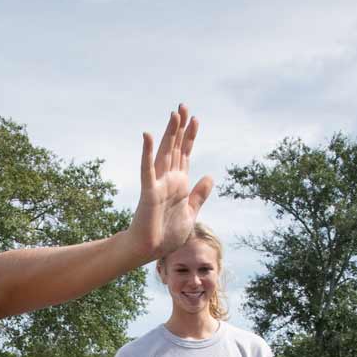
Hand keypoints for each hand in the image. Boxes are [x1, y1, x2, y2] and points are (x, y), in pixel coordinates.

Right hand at [128, 105, 213, 259]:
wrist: (150, 250)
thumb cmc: (167, 234)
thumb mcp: (190, 213)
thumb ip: (199, 195)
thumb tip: (209, 177)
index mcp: (179, 183)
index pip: (185, 154)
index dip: (191, 136)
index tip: (195, 119)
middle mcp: (168, 179)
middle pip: (176, 148)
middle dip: (180, 128)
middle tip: (183, 106)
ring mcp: (158, 183)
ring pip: (164, 153)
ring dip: (169, 134)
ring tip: (174, 114)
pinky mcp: (148, 192)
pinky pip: (148, 170)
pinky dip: (147, 153)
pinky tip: (148, 137)